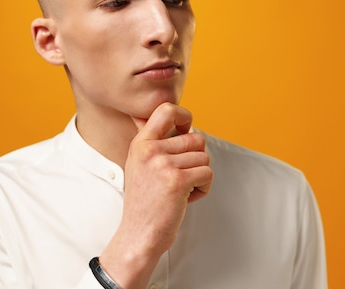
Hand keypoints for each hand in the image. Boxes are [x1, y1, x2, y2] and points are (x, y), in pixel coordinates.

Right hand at [99, 102, 212, 288]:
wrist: (139, 234)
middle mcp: (150, 150)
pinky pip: (207, 173)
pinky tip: (186, 198)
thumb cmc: (143, 202)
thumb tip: (144, 115)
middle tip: (179, 177)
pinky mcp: (178, 180)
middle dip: (196, 159)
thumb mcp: (137, 163)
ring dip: (199, 176)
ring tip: (181, 190)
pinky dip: (203, 189)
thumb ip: (147, 140)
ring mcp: (163, 164)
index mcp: (141, 143)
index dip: (184, 115)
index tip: (186, 128)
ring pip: (204, 157)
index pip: (166, 110)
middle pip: (196, 138)